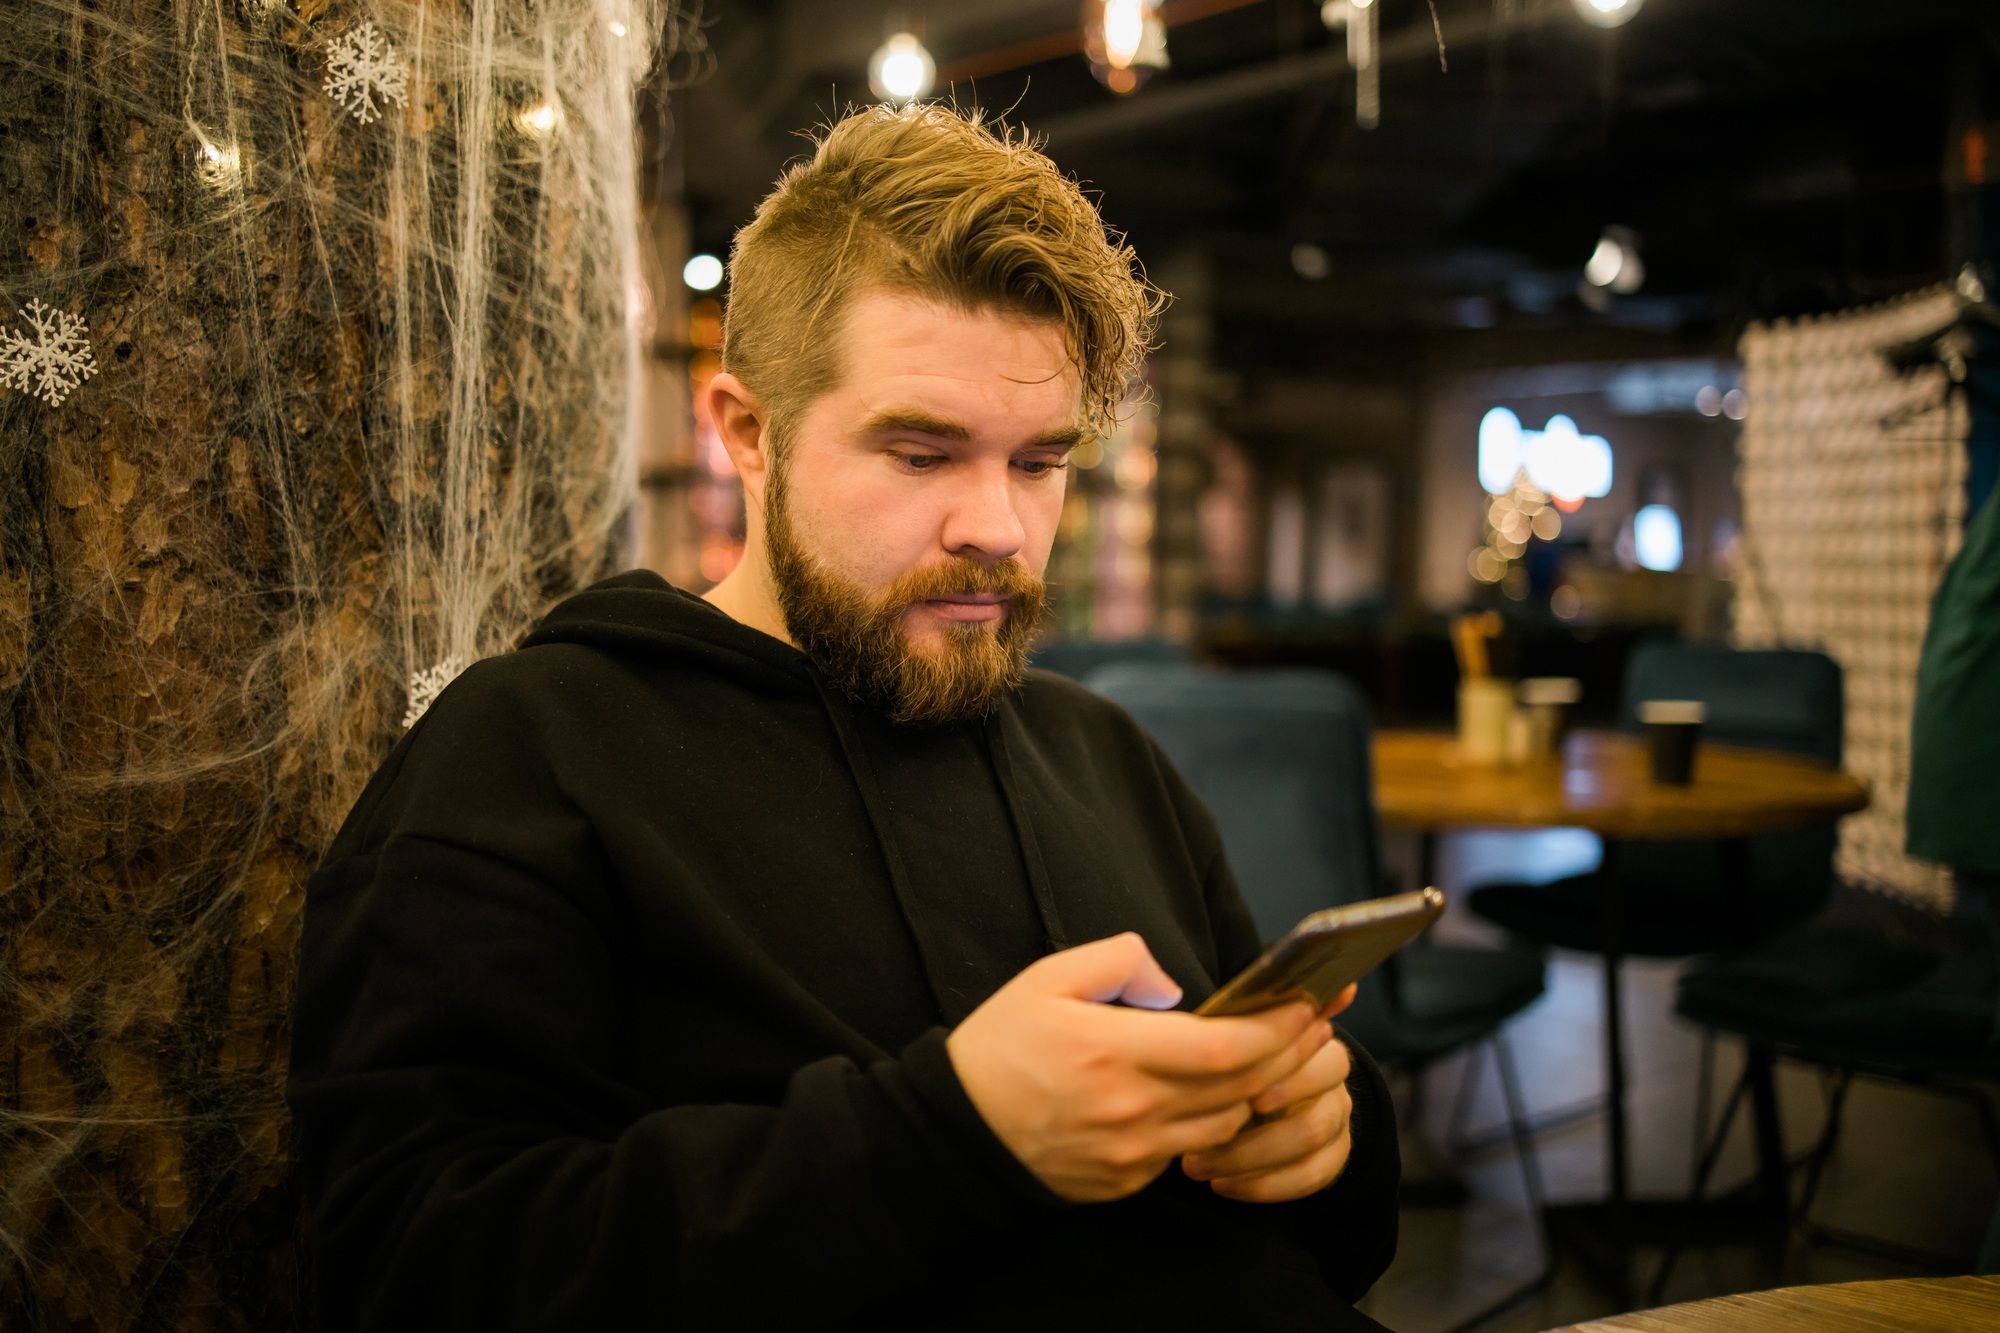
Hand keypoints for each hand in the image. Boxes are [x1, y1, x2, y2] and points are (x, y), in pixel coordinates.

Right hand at [946, 933, 1329, 1202]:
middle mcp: (1132, 1110)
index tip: (1305, 1004)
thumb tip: (1171, 984)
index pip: (1226, 1047)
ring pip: (1224, 1125)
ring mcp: (1131, 1153)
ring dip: (1255, 1092)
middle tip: (1313, 1025)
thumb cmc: (999, 1047)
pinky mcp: (1125, 1182)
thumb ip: (1118, 961)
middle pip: (1241, 1089)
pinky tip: (1214, 1095)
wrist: (956, 1131)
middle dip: (1287, 1055)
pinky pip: (1187, 1150)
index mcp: (1114, 1052)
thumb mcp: (1048, 978)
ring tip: (1271, 1057)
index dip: (1277, 1028)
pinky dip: (1211, 1122)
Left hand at [1179, 988, 1357, 1203]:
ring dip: (1252, 1152)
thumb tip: (1206, 990)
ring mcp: (1335, 1112)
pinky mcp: (1333, 1155)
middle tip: (1203, 1128)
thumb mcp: (1215, 1029)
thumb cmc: (1220, 1059)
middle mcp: (1329, 1067)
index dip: (1280, 1053)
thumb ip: (1223, 1011)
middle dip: (1258, 1101)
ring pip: (1310, 1132)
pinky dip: (1266, 1184)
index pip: (1308, 1031)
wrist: (1260, 1105)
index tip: (1244, 1085)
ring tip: (1197, 1164)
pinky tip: (1224, 1186)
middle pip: (1315, 1081)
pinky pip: (1313, 1173)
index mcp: (1305, 1026)